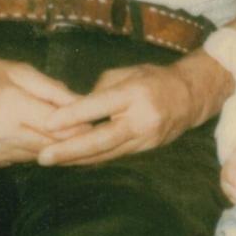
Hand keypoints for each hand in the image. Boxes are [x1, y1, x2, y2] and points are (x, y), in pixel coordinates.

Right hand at [0, 57, 86, 168]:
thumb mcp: (21, 72)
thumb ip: (54, 91)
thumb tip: (86, 105)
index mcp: (9, 106)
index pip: (57, 126)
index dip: (80, 128)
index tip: (98, 124)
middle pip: (49, 146)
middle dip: (71, 141)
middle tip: (91, 134)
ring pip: (36, 156)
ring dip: (51, 147)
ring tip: (65, 135)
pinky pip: (18, 160)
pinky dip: (29, 150)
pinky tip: (31, 136)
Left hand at [36, 60, 206, 166]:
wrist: (190, 96)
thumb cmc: (153, 79)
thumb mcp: (127, 74)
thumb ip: (100, 92)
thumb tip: (75, 108)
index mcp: (135, 94)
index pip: (99, 106)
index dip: (73, 116)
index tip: (48, 123)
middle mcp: (141, 118)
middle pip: (101, 139)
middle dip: (70, 150)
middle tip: (44, 158)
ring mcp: (146, 137)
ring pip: (106, 153)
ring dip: (77, 159)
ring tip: (51, 162)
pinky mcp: (146, 149)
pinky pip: (115, 155)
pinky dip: (93, 158)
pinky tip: (73, 161)